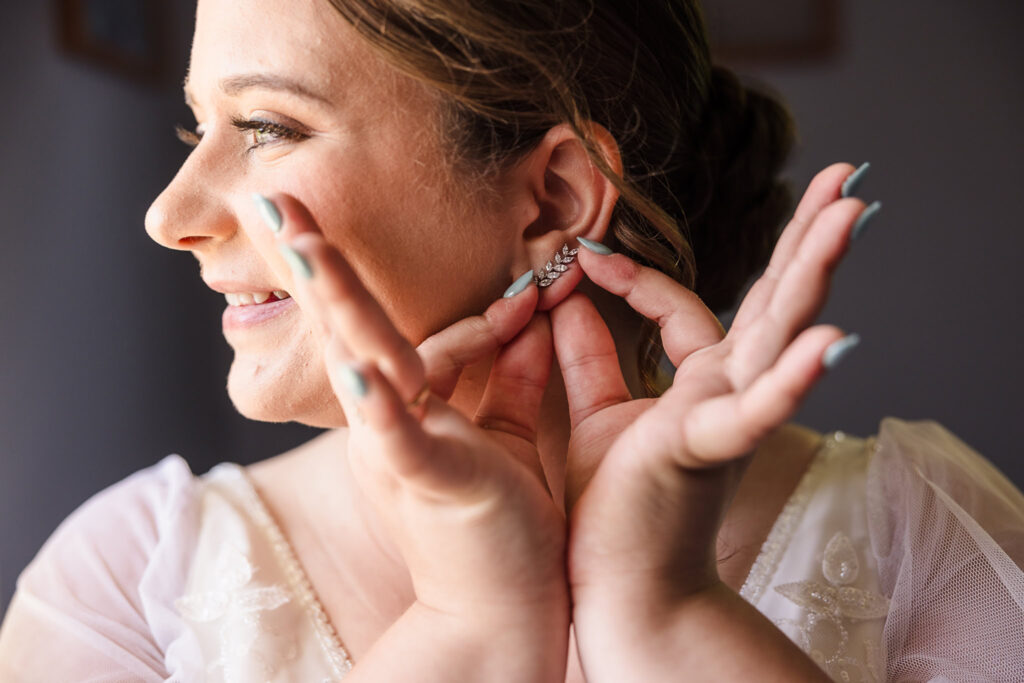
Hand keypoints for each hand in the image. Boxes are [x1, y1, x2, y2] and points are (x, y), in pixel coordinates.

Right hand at [248, 195, 568, 678]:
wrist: (499, 616)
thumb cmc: (501, 528)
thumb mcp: (507, 437)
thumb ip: (513, 377)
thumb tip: (532, 318)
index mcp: (407, 411)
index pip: (416, 334)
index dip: (468, 303)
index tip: (530, 281)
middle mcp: (389, 422)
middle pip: (353, 329)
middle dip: (319, 263)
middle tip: (279, 200)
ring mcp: (398, 449)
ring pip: (364, 363)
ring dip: (337, 302)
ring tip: (303, 245)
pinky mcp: (424, 481)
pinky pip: (398, 437)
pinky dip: (381, 406)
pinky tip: (363, 372)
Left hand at [553, 163, 868, 679]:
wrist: (624, 588)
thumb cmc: (617, 509)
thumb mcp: (598, 417)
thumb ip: (589, 358)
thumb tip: (567, 297)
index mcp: (699, 383)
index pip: (680, 306)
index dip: (634, 274)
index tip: (585, 254)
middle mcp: (725, 390)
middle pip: (770, 300)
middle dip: (804, 238)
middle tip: (841, 179)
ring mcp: (727, 416)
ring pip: (778, 333)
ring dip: (816, 274)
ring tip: (850, 215)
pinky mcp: (709, 450)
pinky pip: (756, 413)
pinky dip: (791, 381)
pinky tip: (830, 342)